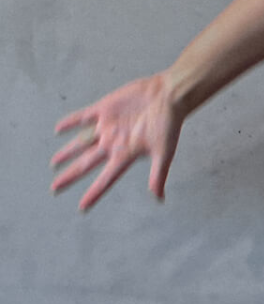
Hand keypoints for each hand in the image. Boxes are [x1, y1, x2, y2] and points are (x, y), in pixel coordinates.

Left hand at [51, 73, 185, 212]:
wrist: (168, 96)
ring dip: (68, 152)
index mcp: (125, 155)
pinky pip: (83, 117)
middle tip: (55, 187)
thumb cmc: (168, 125)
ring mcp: (107, 126)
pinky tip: (59, 129)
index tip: (82, 207)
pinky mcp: (105, 109)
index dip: (94, 193)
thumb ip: (158, 174)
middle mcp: (113, 143)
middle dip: (71, 174)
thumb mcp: (164, 153)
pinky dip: (71, 122)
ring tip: (55, 163)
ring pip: (82, 142)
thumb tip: (158, 198)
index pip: (105, 179)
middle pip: (87, 163)